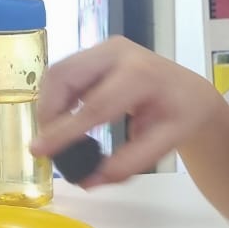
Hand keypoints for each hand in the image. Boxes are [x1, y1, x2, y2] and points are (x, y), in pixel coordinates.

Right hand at [31, 37, 221, 184]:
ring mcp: (105, 47)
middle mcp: (119, 52)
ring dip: (50, 105)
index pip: (93, 106)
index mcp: (141, 75)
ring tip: (59, 133)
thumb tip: (88, 180)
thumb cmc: (180, 117)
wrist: (189, 92)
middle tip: (49, 144)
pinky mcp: (95, 51)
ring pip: (58, 72)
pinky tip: (68, 118)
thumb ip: (127, 164)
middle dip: (49, 112)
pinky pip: (65, 73)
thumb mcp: (163, 145)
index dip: (64, 131)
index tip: (39, 151)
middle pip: (65, 76)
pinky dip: (58, 97)